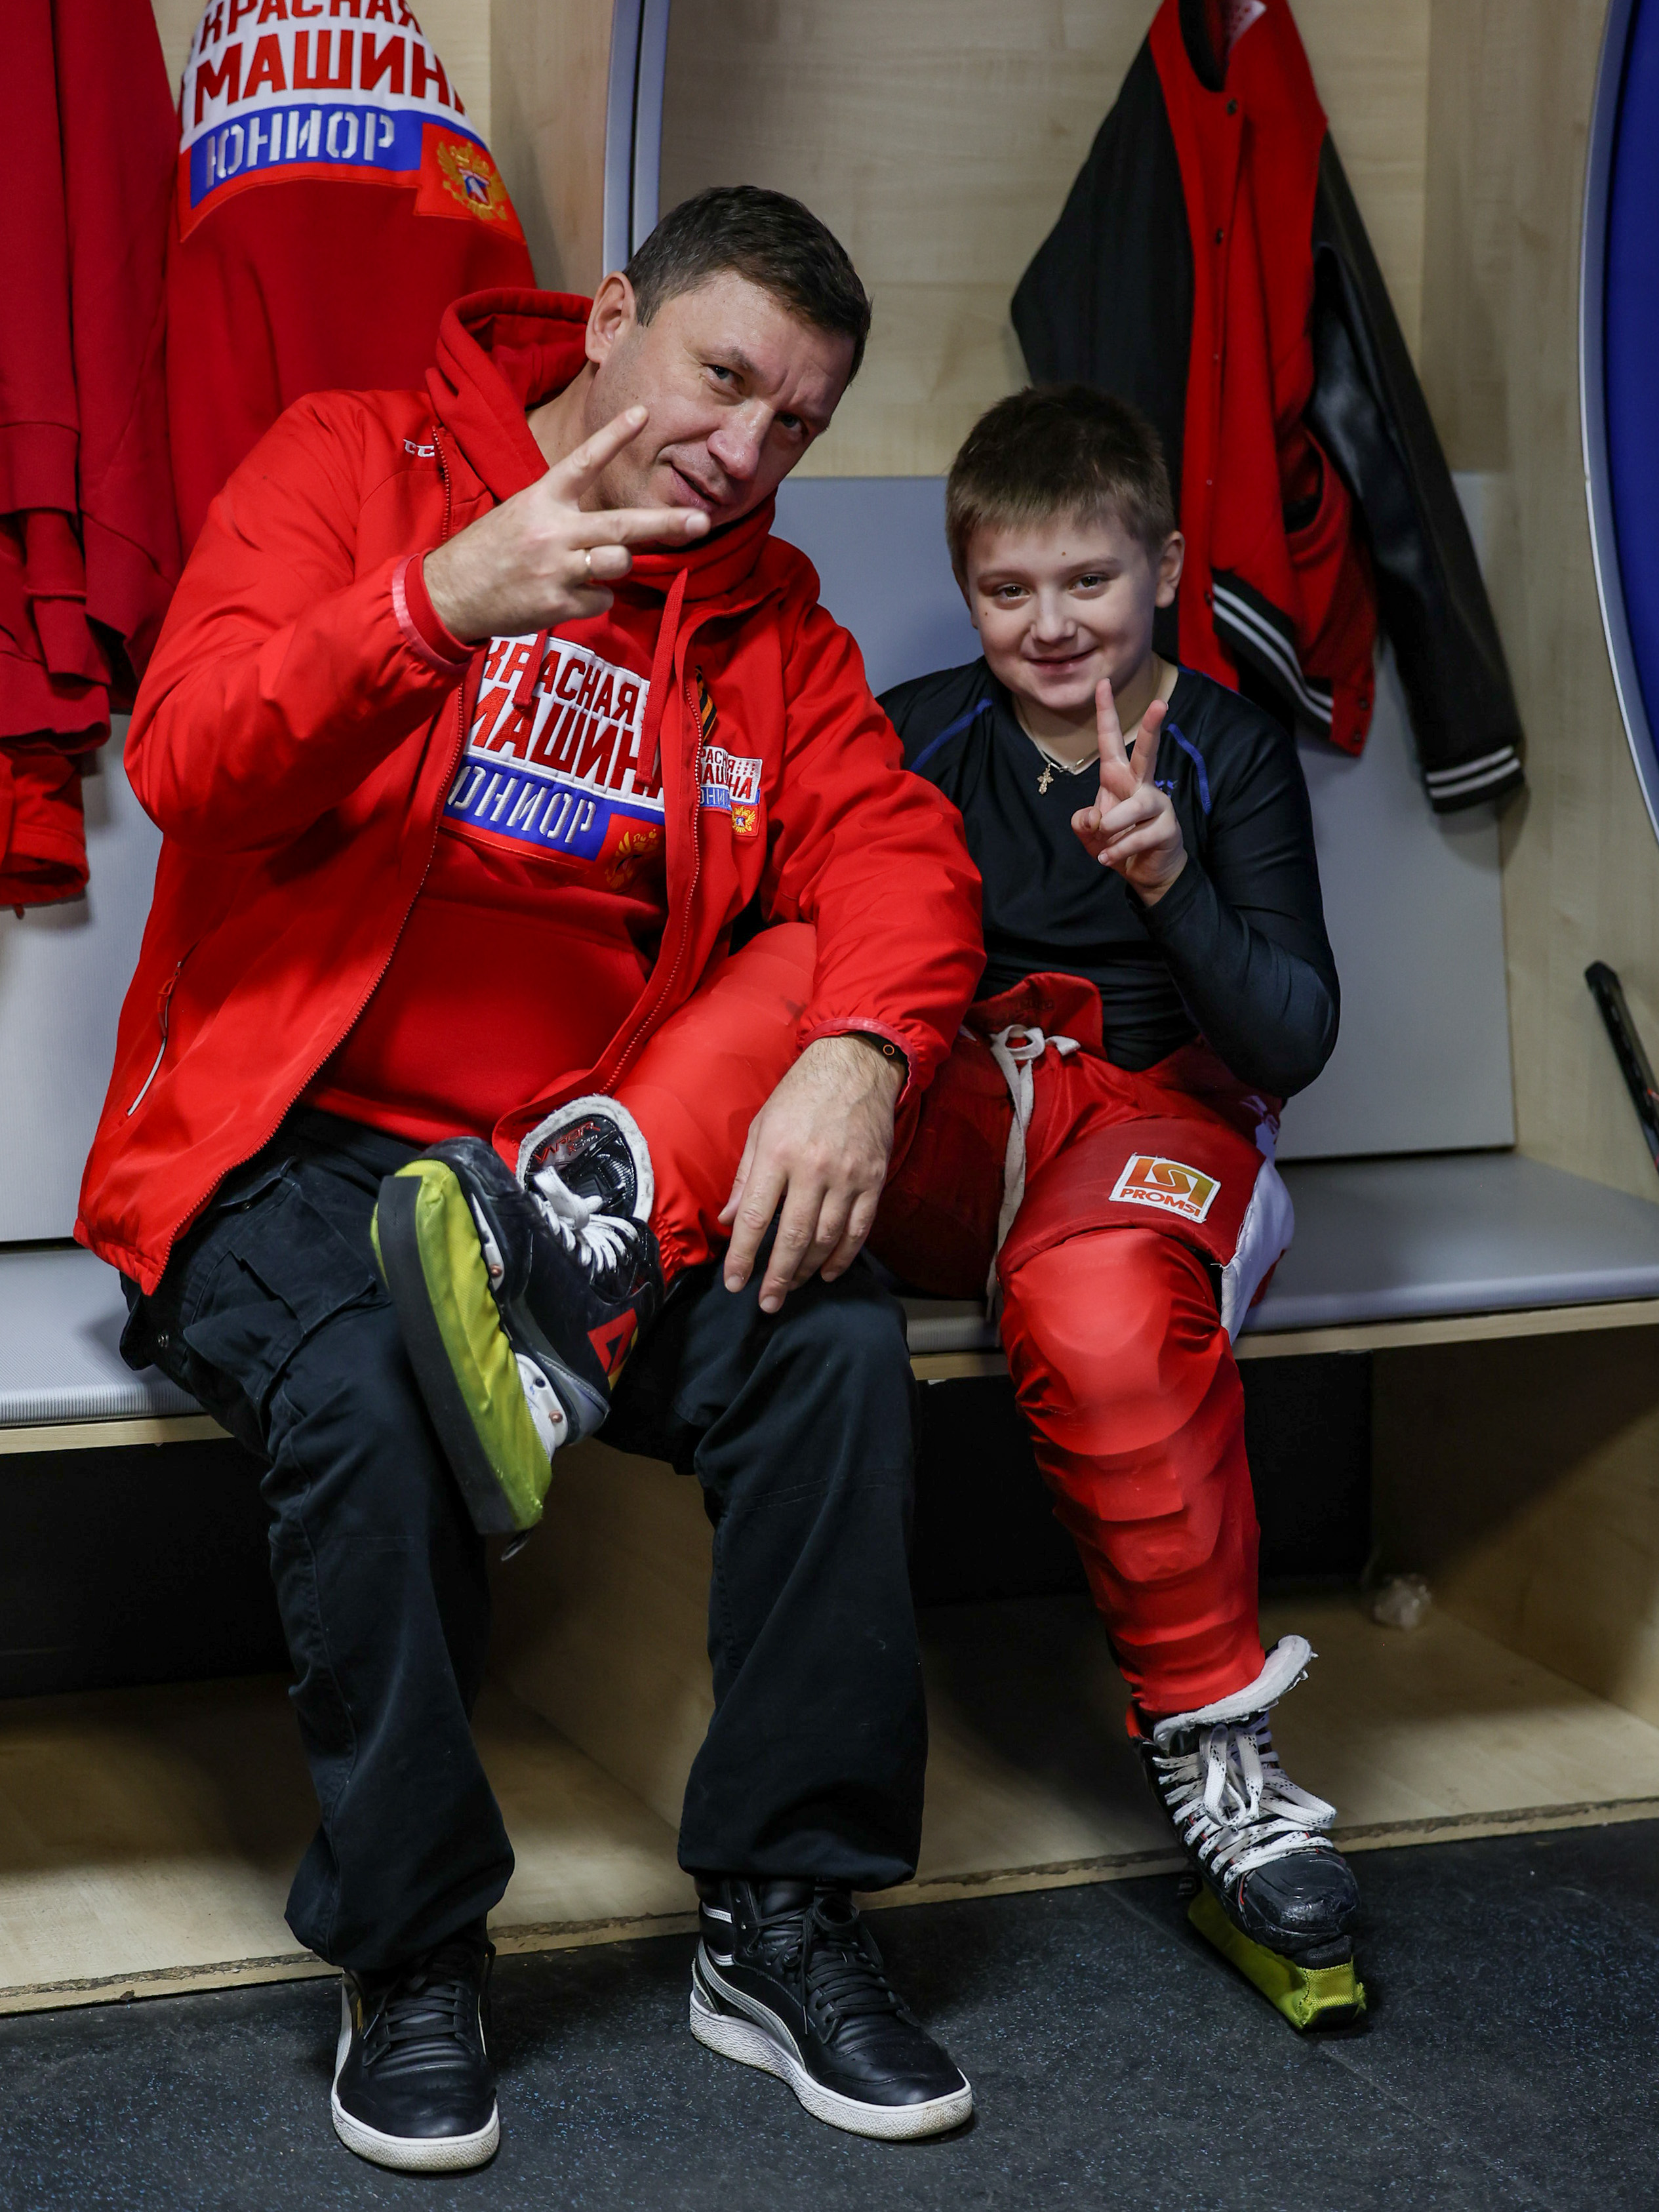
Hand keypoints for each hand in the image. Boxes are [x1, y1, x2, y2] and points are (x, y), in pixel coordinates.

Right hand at [422, 406, 707, 640]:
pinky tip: (563, 593)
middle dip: (666, 524)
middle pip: (622, 525)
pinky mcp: (560, 602)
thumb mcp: (522, 514)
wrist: (451, 592)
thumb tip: (616, 532)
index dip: (614, 436)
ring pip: (619, 563)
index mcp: (543, 498)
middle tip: (701, 522)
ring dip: (615, 565)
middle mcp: (554, 530)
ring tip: (585, 567)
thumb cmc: (491, 551)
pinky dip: (591, 597)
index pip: (584, 461)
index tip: (643, 413)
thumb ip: (566, 513)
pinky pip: (602, 598)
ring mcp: (558, 568)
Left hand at [718, 1034, 904, 1312]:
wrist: (857, 1067)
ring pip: (826, 1240)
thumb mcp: (761, 1127)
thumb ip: (746, 1177)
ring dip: (807, 1271)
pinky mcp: (874, 1181)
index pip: (754, 1217)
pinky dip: (843, 1257)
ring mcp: (848, 1177)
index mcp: (778, 1154)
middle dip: (777, 1277)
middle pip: (792, 1237)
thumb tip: (728, 1220)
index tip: (734, 1283)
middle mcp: (813, 1169)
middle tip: (766, 1303)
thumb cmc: (800, 1096)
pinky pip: (858, 1230)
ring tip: (792, 1287)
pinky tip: (828, 1272)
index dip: (742, 1256)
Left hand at [1071, 677, 1186, 902]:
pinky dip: (1118, 850)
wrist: (1143, 871)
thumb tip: (1095, 818)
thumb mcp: (1088, 831)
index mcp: (1119, 776)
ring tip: (1103, 839)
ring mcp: (1158, 804)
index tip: (1101, 683)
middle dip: (1152, 728)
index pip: (1110, 740)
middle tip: (1161, 703)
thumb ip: (1083, 821)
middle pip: (1147, 752)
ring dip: (1113, 825)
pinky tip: (1108, 858)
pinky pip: (1138, 837)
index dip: (1105, 712)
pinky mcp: (1167, 828)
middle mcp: (1141, 784)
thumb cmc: (1114, 841)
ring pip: (1134, 807)